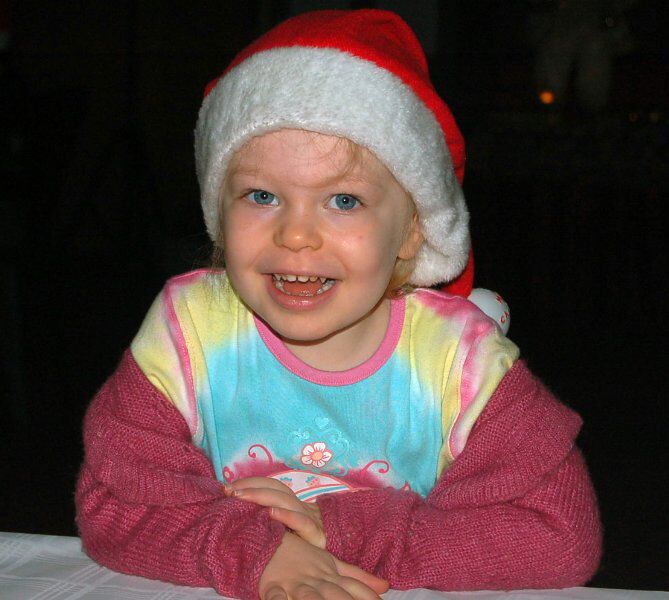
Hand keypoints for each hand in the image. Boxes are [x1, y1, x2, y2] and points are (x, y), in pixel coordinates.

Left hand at [225, 476, 325, 547]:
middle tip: (229, 490)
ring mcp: (308, 518)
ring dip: (263, 496)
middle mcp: (299, 506)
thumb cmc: (303, 539)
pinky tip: (271, 513)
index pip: (272, 484)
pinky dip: (287, 516)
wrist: (334, 549)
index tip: (228, 486)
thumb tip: (236, 507)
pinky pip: (302, 522)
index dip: (251, 482)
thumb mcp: (286, 525)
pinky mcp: (315, 535)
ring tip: (242, 497)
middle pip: (277, 489)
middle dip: (252, 487)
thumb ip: (268, 515)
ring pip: (286, 501)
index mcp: (291, 503)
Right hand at [259, 532, 387, 599]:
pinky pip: (276, 595)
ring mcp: (295, 583)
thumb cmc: (303, 556)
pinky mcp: (274, 585)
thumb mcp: (331, 564)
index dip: (367, 597)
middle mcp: (316, 580)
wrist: (271, 541)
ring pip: (308, 595)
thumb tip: (386, 586)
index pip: (354, 587)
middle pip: (335, 594)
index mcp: (330, 575)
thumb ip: (357, 577)